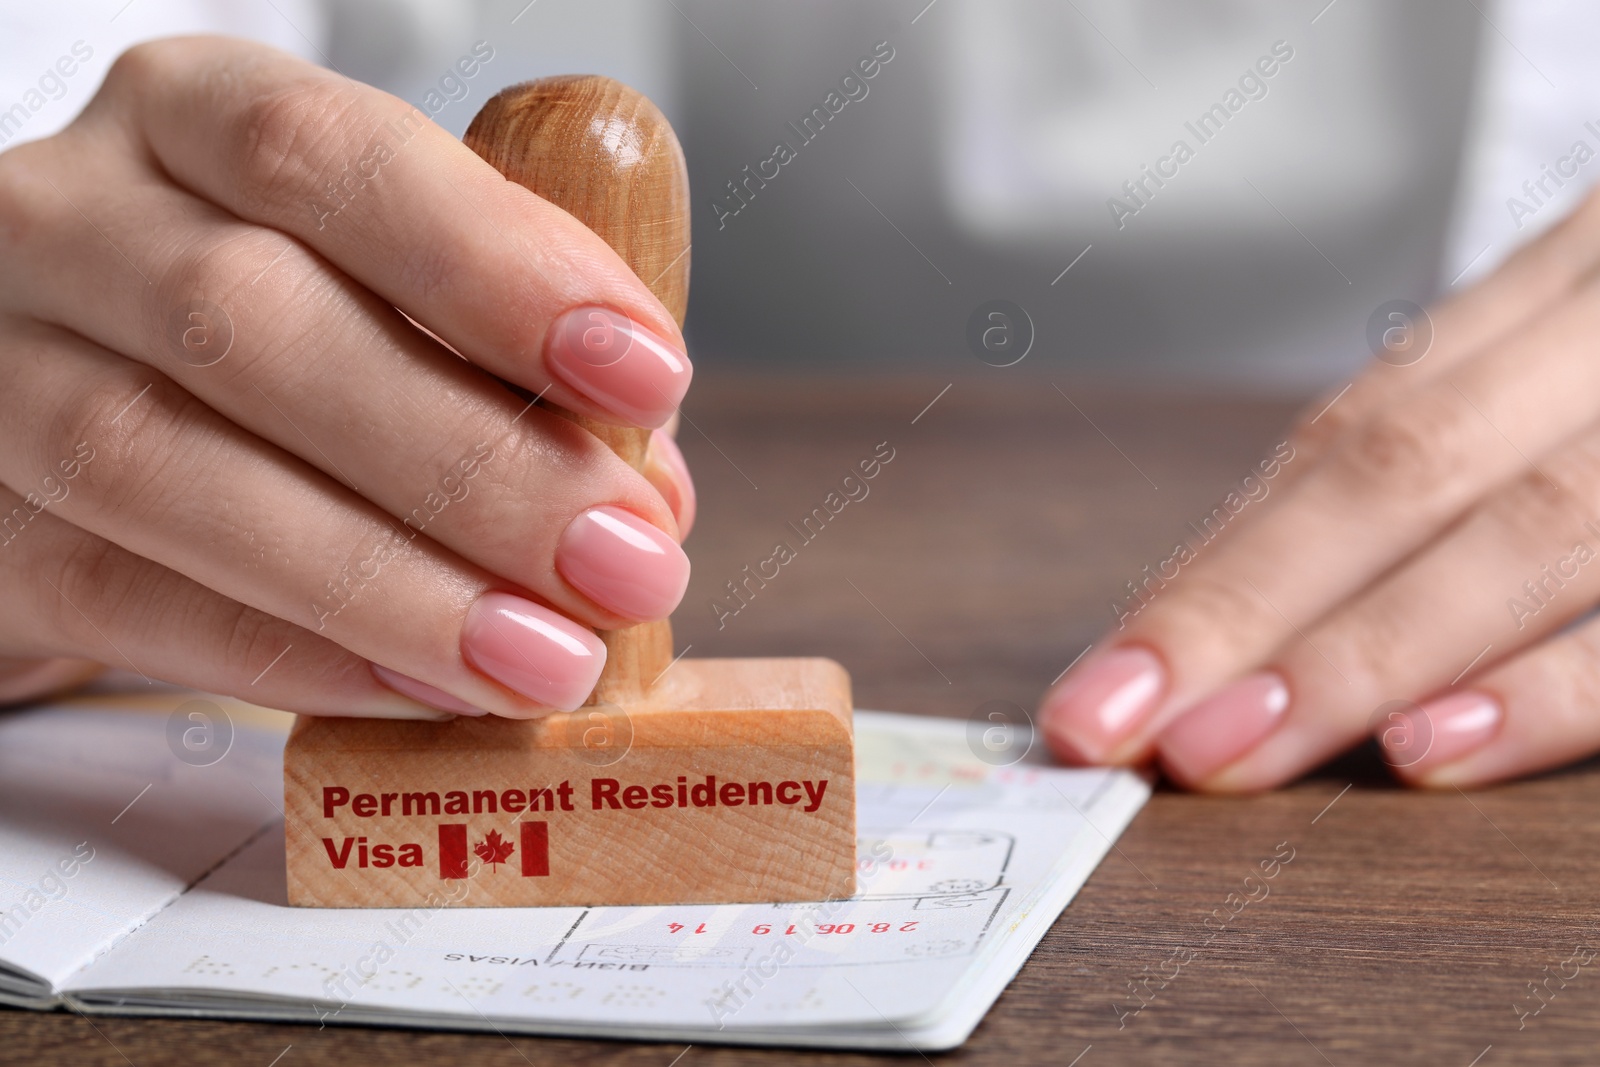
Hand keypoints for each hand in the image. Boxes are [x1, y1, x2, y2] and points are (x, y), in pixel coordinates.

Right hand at [0, 37, 694, 718]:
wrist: (56, 418)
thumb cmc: (265, 339)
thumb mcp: (380, 288)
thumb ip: (506, 356)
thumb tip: (642, 488)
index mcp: (188, 122)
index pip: (326, 158)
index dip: (495, 268)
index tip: (646, 372)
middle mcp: (64, 224)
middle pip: (250, 321)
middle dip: (468, 459)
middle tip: (621, 559)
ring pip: (165, 468)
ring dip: (389, 581)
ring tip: (542, 654)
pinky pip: (118, 599)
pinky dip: (291, 655)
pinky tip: (423, 688)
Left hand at [1040, 186, 1599, 789]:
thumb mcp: (1557, 364)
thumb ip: (1435, 462)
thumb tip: (1226, 621)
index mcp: (1550, 300)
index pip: (1350, 441)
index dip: (1216, 573)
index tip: (1099, 684)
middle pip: (1402, 475)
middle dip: (1248, 615)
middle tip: (1125, 731)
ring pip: (1526, 531)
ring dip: (1363, 657)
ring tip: (1234, 748)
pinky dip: (1553, 690)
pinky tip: (1432, 747)